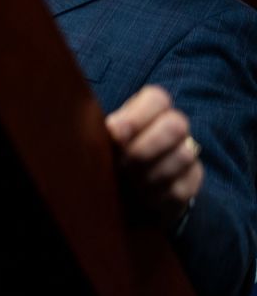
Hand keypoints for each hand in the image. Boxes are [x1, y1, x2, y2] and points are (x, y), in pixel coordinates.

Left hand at [105, 85, 202, 229]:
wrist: (129, 188)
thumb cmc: (112, 154)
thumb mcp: (104, 139)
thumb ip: (107, 132)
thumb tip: (111, 132)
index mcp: (149, 109)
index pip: (157, 98)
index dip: (136, 117)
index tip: (115, 134)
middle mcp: (174, 126)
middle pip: (176, 125)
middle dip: (144, 149)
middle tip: (122, 164)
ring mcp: (188, 152)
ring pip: (183, 156)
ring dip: (149, 175)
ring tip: (128, 182)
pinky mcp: (193, 180)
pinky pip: (181, 187)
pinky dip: (156, 196)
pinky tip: (141, 197)